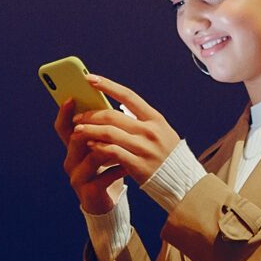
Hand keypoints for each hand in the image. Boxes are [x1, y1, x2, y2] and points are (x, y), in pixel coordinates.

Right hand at [56, 95, 125, 213]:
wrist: (108, 200)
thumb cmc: (106, 168)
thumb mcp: (102, 147)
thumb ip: (102, 129)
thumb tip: (108, 102)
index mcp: (72, 147)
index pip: (63, 127)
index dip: (64, 113)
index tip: (71, 97)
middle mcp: (70, 161)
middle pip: (76, 138)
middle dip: (93, 126)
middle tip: (110, 117)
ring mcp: (78, 177)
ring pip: (92, 156)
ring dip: (110, 147)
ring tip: (127, 141)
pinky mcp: (89, 192)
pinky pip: (104, 177)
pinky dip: (119, 168)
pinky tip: (130, 165)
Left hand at [69, 74, 185, 187]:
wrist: (182, 181)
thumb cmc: (167, 155)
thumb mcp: (161, 132)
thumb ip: (141, 121)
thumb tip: (114, 108)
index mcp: (155, 119)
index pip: (128, 95)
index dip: (107, 86)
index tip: (90, 78)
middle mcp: (150, 131)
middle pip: (113, 116)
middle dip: (91, 114)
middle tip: (78, 117)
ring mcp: (144, 148)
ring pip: (109, 133)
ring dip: (90, 130)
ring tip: (77, 130)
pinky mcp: (138, 165)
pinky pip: (112, 152)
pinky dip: (99, 147)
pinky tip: (90, 146)